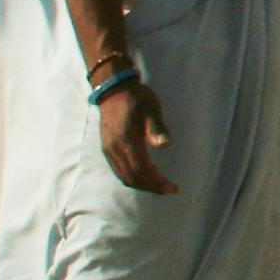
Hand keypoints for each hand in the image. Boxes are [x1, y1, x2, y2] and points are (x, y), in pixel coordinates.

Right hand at [100, 81, 175, 195]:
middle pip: (132, 177)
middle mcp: (114, 149)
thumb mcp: (151, 109)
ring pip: (124, 176)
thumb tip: (165, 145)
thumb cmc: (136, 98)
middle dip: (151, 187)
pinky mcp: (107, 148)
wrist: (114, 90)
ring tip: (159, 186)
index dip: (157, 181)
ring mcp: (108, 149)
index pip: (142, 169)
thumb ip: (157, 128)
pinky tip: (145, 176)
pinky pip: (119, 170)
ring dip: (142, 184)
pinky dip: (132, 178)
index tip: (172, 187)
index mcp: (126, 140)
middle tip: (169, 190)